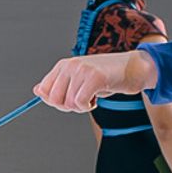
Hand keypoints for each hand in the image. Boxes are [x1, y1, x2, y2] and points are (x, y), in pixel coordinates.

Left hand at [34, 51, 150, 111]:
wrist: (134, 68)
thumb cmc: (107, 76)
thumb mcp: (79, 79)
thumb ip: (59, 85)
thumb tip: (37, 91)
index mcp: (63, 65)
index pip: (44, 90)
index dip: (55, 102)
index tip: (70, 100)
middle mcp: (70, 65)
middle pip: (54, 99)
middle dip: (67, 106)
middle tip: (82, 101)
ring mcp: (82, 70)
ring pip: (69, 103)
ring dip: (81, 107)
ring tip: (92, 96)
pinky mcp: (94, 78)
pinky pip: (80, 103)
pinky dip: (88, 107)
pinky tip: (96, 99)